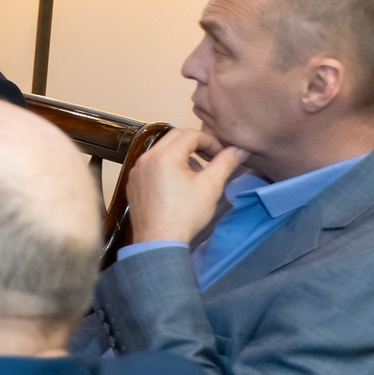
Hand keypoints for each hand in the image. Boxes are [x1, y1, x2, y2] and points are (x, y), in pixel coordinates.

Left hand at [125, 127, 247, 247]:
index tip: (221, 156)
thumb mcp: (211, 186)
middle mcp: (146, 157)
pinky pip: (151, 165)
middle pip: (174, 137)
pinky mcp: (133, 183)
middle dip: (195, 144)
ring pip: (162, 150)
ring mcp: (136, 170)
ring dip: (181, 155)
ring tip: (196, 174)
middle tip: (210, 159)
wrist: (159, 240)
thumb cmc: (186, 213)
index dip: (210, 142)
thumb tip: (239, 150)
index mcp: (164, 155)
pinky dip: (166, 166)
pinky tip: (178, 185)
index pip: (190, 134)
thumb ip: (225, 163)